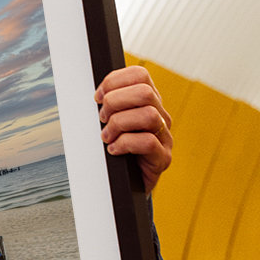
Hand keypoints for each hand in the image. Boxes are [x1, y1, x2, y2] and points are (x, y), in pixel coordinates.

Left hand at [95, 65, 172, 193]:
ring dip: (119, 124)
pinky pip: (147, 142)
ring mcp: (165, 137)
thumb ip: (107, 105)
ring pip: (148, 115)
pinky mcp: (163, 158)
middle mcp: (160, 116)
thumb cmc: (115, 149)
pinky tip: (114, 150)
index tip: (97, 97)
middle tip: (102, 119)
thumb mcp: (109, 122)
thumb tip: (95, 95)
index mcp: (148, 102)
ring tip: (107, 136)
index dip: (114, 81)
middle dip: (115, 102)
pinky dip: (124, 144)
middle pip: (145, 92)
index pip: (139, 75)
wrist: (125, 184)